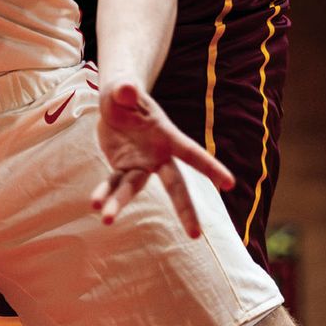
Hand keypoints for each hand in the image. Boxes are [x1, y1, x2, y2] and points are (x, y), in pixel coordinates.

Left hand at [91, 80, 233, 236]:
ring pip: (134, 188)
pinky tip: (96, 204)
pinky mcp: (122, 168)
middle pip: (175, 185)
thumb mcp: (123, 90)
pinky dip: (104, 193)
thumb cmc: (125, 94)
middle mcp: (157, 156)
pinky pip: (113, 183)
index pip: (191, 153)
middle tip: (195, 235)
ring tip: (105, 218)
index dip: (210, 167)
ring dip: (120, 203)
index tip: (229, 183)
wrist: (114, 103)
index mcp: (166, 136)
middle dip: (185, 209)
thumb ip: (126, 90)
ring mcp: (140, 164)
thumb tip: (126, 89)